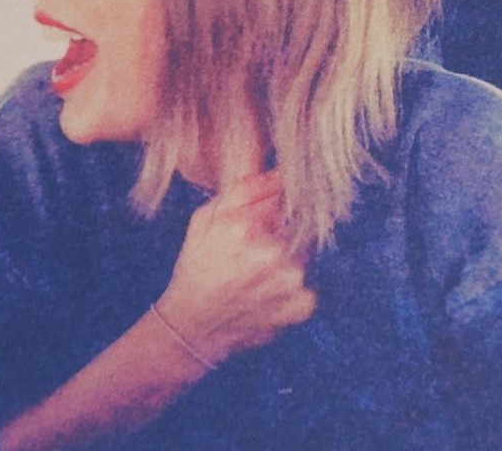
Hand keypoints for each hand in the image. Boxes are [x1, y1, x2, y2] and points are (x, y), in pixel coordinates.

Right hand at [155, 172, 315, 365]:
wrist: (193, 326)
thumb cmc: (198, 267)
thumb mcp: (205, 219)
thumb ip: (243, 191)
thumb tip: (279, 174)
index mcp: (246, 227)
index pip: (282, 197)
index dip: (269, 210)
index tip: (258, 224)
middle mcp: (273, 253)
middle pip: (295, 224)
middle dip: (277, 234)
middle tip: (250, 254)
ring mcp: (291, 282)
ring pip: (302, 252)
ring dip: (285, 259)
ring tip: (255, 276)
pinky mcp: (302, 305)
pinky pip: (307, 281)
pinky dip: (291, 286)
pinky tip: (265, 293)